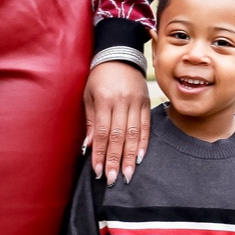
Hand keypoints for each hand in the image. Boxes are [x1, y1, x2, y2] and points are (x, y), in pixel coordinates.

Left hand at [83, 61, 150, 182]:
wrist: (120, 55)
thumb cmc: (99, 77)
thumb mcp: (88, 95)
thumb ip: (91, 121)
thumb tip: (89, 146)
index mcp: (104, 100)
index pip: (102, 132)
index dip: (100, 153)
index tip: (97, 171)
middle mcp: (122, 102)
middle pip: (118, 136)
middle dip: (114, 160)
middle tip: (111, 179)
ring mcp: (136, 103)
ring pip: (133, 134)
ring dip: (130, 156)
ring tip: (127, 174)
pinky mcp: (146, 103)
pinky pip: (145, 126)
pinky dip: (143, 143)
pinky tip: (140, 157)